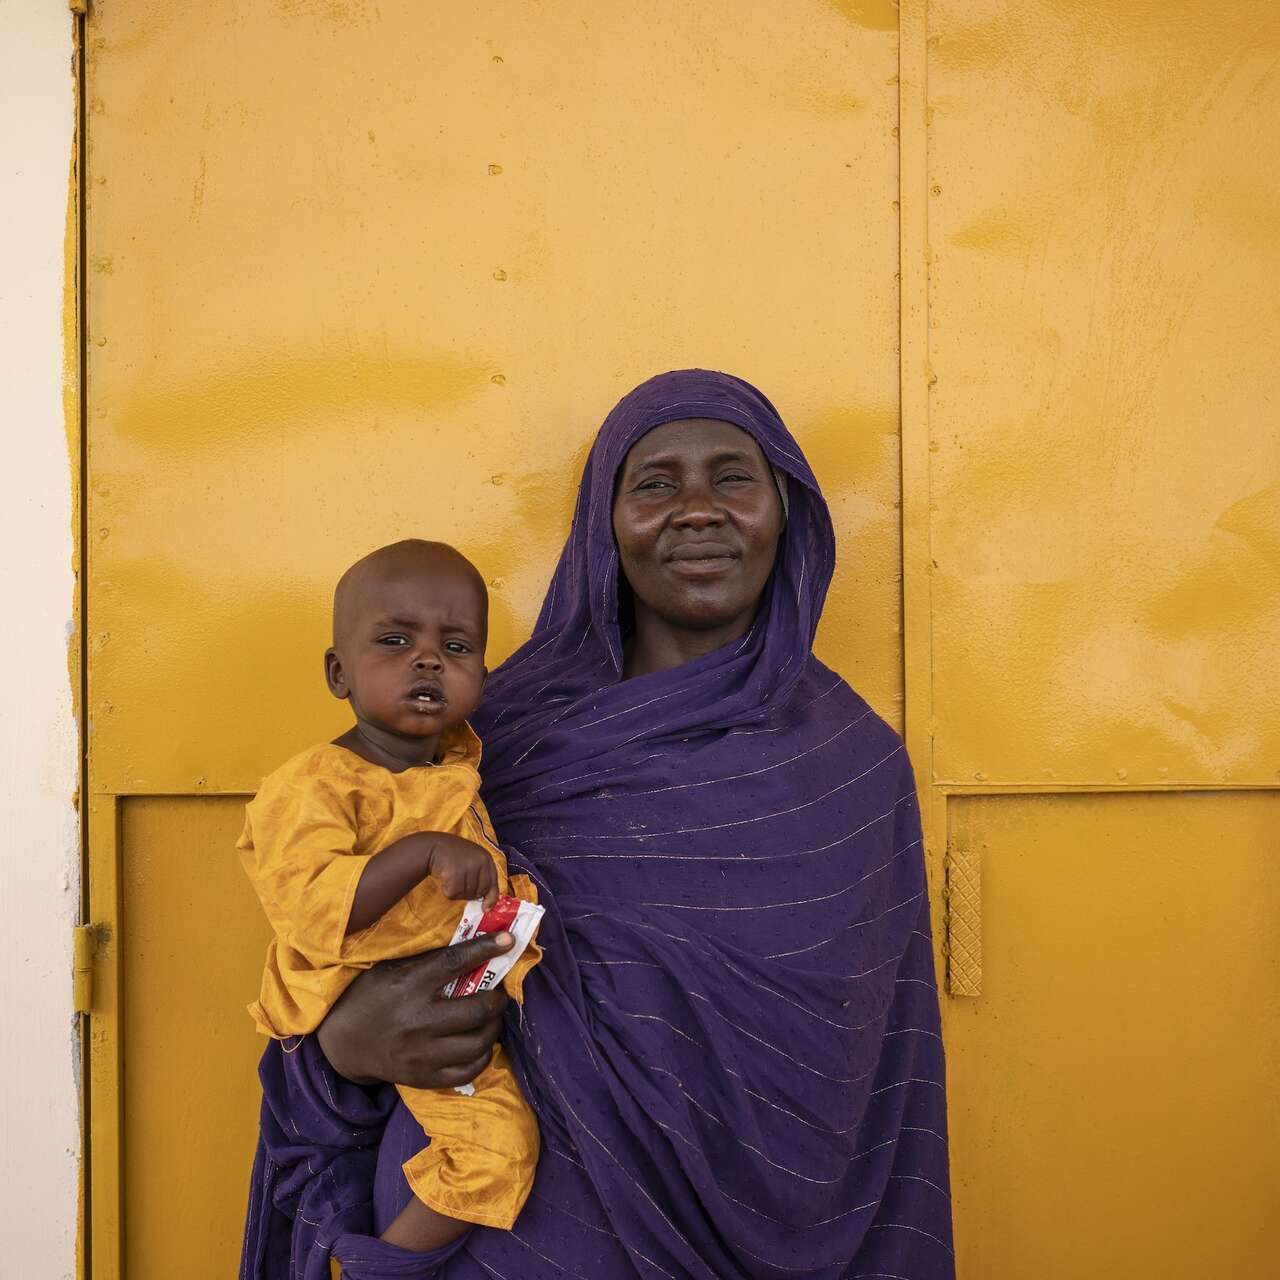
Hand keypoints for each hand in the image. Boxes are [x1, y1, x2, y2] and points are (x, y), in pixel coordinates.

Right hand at [315, 934, 512, 1088]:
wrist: (343, 1042)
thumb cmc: (370, 996)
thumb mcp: (392, 969)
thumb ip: (429, 961)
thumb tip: (474, 945)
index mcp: (409, 985)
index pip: (455, 962)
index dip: (485, 950)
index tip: (508, 942)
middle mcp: (417, 1020)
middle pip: (477, 1009)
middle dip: (498, 998)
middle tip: (499, 993)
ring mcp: (421, 1053)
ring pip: (478, 1042)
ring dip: (494, 1027)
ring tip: (491, 1017)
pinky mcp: (423, 1077)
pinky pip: (468, 1070)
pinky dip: (483, 1056)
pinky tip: (481, 1043)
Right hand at [429, 834, 498, 908]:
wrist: (435, 847)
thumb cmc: (455, 857)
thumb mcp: (473, 862)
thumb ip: (482, 879)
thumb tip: (487, 908)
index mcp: (486, 859)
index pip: (492, 884)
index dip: (490, 898)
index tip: (485, 908)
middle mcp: (480, 862)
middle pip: (479, 892)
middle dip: (469, 893)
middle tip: (459, 883)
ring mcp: (468, 867)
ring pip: (466, 894)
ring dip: (457, 892)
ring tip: (451, 878)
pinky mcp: (454, 873)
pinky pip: (453, 893)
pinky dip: (447, 891)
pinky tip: (445, 879)